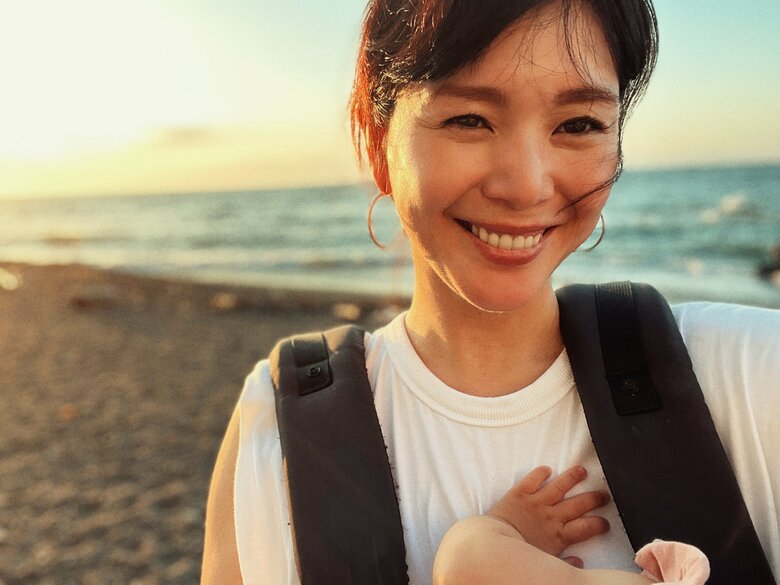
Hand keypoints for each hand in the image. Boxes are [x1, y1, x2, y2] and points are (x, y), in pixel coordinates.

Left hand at [487, 465, 609, 556]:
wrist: (493, 547)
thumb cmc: (518, 557)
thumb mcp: (546, 564)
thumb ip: (565, 564)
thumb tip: (580, 564)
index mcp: (560, 536)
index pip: (587, 527)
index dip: (599, 524)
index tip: (605, 523)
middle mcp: (551, 516)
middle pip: (579, 504)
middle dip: (594, 498)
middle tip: (604, 494)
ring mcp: (536, 502)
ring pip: (559, 486)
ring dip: (572, 477)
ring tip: (582, 470)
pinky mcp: (520, 493)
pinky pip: (532, 479)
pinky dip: (540, 472)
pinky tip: (547, 469)